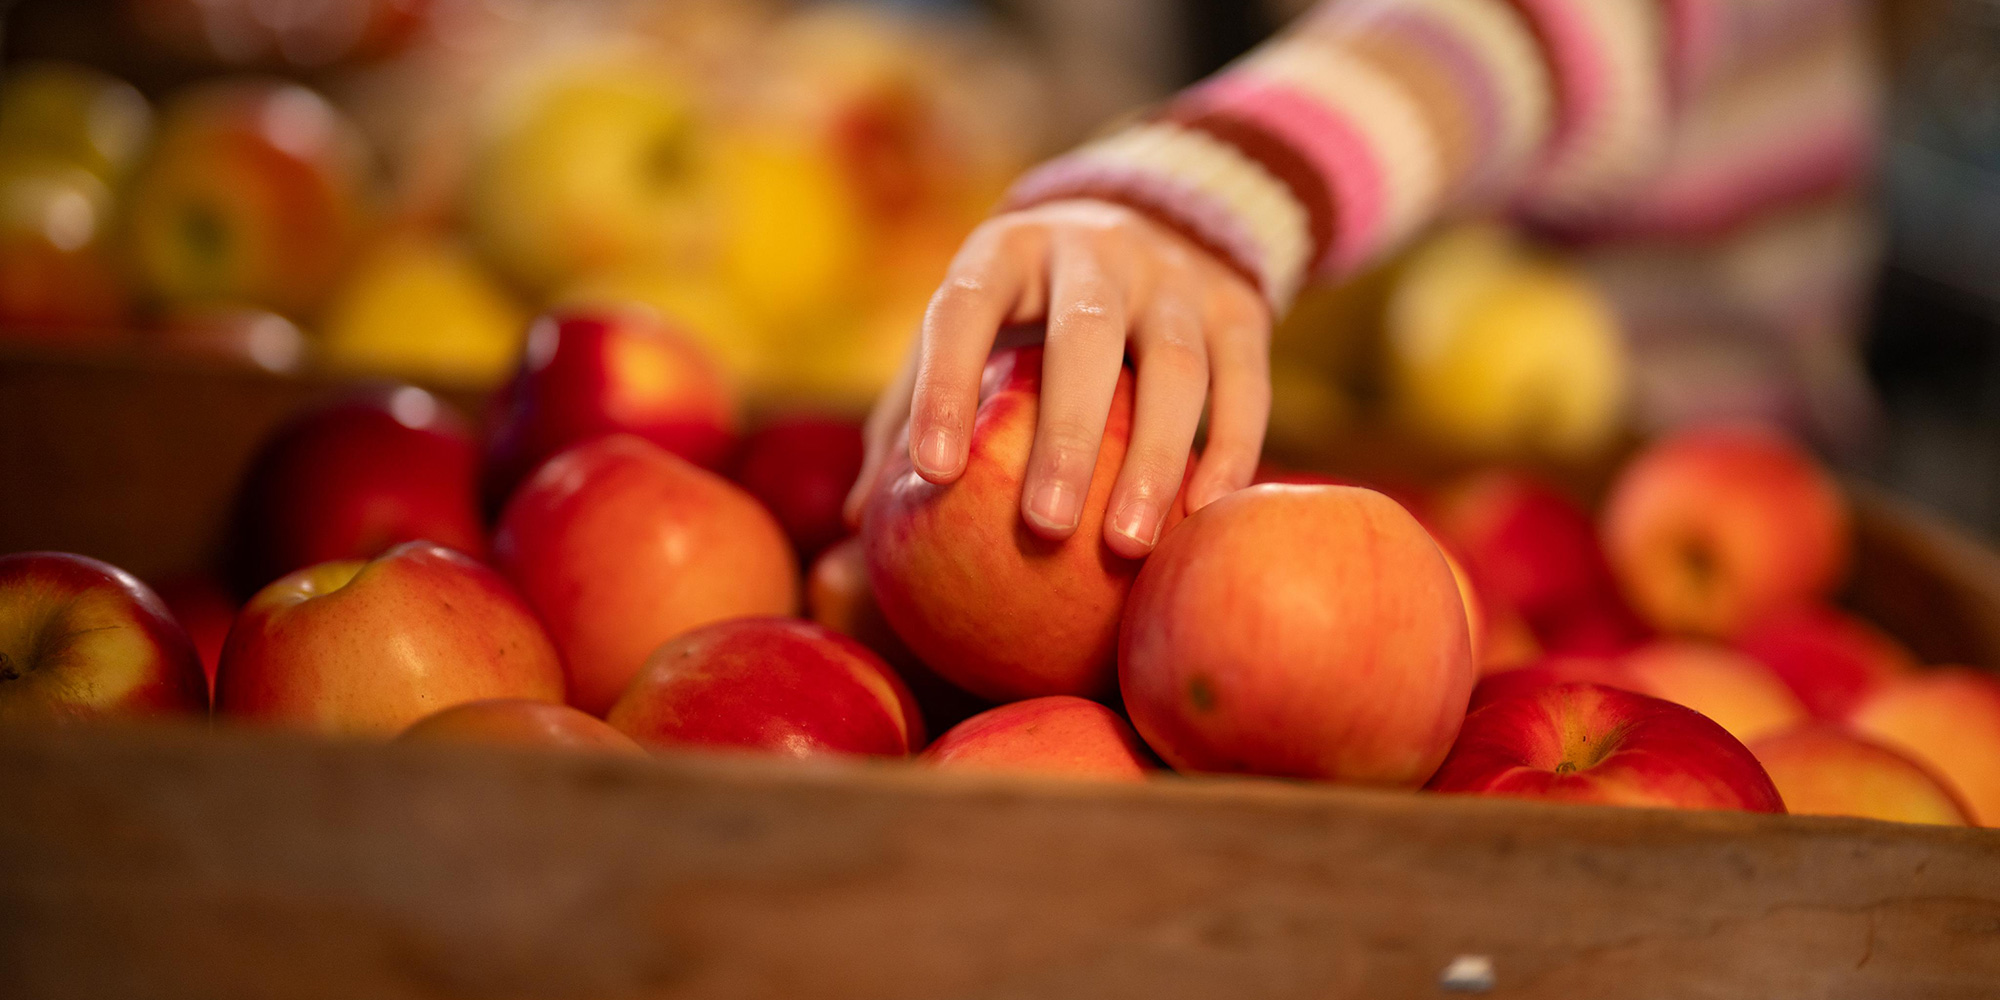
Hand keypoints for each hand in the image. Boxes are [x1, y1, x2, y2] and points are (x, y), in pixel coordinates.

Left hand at [842, 199, 1271, 557]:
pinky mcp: (1240, 308)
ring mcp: (1174, 278)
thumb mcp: (968, 330)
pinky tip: (1201, 516)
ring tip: (1128, 545)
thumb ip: (911, 410)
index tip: (933, 473)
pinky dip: (1228, 451)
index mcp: (1006, 254)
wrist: (1155, 218)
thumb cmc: (1027, 308)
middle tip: (1046, 527)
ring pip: (1175, 365)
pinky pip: (1244, 383)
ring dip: (1156, 458)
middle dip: (1068, 435)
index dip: (945, 387)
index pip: (965, 310)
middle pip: (1085, 337)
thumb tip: (861, 520)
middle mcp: (1094, 254)